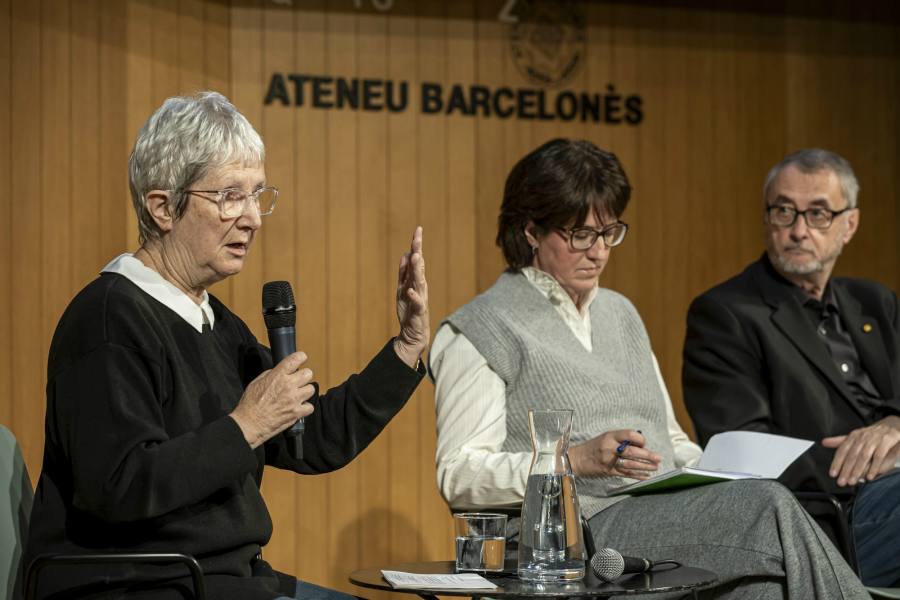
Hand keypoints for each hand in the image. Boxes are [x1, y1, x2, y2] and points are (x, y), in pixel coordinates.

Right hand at [230, 352, 315, 448]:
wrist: (249, 423)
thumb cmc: (250, 404)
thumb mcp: (257, 382)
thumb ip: (271, 374)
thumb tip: (280, 372)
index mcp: (277, 376)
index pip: (295, 359)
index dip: (301, 357)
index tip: (302, 358)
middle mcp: (288, 385)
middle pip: (308, 373)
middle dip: (303, 377)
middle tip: (298, 382)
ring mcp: (294, 399)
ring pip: (311, 389)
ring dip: (305, 392)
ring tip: (298, 396)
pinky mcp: (297, 413)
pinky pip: (310, 407)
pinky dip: (305, 408)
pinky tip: (298, 408)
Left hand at [394, 225, 429, 367]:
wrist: (413, 334)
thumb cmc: (409, 311)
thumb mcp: (403, 288)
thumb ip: (404, 272)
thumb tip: (406, 254)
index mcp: (414, 281)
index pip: (416, 260)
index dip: (416, 245)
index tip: (418, 229)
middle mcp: (419, 287)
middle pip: (419, 267)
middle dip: (418, 252)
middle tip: (418, 237)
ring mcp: (420, 299)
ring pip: (419, 282)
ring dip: (418, 270)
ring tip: (417, 257)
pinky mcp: (418, 312)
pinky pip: (417, 303)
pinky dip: (414, 296)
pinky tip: (409, 290)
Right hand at [568, 430, 660, 479]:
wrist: (576, 458)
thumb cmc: (594, 446)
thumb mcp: (605, 437)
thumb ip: (621, 439)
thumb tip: (640, 445)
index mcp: (610, 436)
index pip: (629, 435)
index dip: (640, 439)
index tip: (644, 444)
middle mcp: (609, 447)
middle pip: (632, 451)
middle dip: (647, 455)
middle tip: (658, 458)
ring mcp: (609, 461)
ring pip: (630, 464)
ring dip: (645, 466)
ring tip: (655, 467)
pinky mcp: (608, 471)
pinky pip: (625, 474)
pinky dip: (637, 476)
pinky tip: (646, 476)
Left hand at [822, 415, 899, 485]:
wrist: (895, 424)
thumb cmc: (874, 434)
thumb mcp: (857, 436)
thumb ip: (841, 441)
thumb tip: (824, 442)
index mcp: (854, 436)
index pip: (842, 450)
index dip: (837, 462)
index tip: (833, 474)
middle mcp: (863, 437)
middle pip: (852, 455)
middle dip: (846, 470)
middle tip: (842, 481)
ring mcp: (875, 439)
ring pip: (864, 456)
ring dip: (857, 470)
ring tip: (853, 481)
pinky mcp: (887, 441)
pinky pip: (879, 456)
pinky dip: (874, 467)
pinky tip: (869, 476)